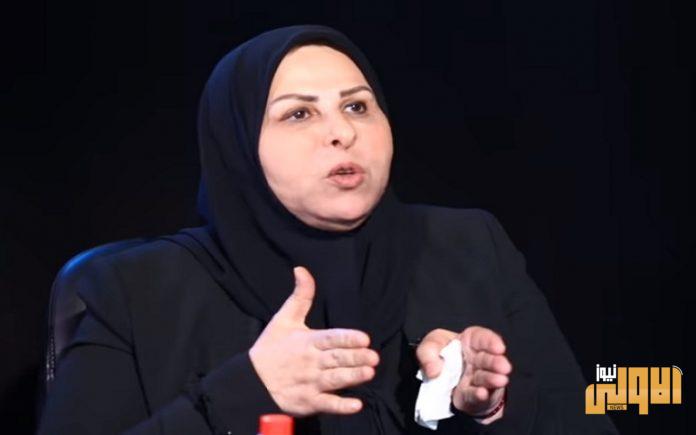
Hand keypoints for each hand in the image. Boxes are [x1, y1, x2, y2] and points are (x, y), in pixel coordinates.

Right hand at [249, 266, 378, 415]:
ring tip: (369, 373)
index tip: (364, 338)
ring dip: (353, 377)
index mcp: (307, 342)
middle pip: (336, 359)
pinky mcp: (308, 402)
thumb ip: (300, 296)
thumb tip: (302, 270)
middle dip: (355, 358)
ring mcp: (310, 384)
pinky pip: (327, 404)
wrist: (251, 381)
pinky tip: (356, 404)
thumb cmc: (271, 348)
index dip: (347, 338)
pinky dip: (341, 406)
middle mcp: (311, 362)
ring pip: (335, 380)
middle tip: (373, 357)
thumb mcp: (283, 318)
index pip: (330, 338)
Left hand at [416, 326, 511, 420]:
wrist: (436, 379)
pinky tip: (482, 393)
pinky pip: (474, 394)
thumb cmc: (439, 355)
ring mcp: (477, 378)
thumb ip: (428, 353)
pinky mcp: (471, 395)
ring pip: (485, 378)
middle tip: (504, 367)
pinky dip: (478, 394)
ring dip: (492, 379)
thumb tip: (433, 370)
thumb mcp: (430, 346)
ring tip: (500, 380)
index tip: (499, 348)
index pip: (484, 338)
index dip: (492, 342)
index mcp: (471, 342)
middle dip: (496, 363)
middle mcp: (477, 360)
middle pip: (489, 359)